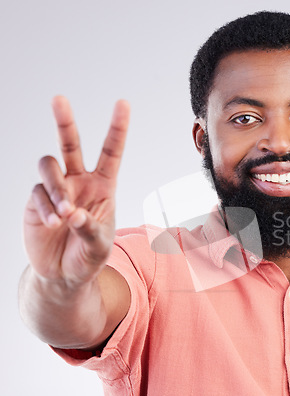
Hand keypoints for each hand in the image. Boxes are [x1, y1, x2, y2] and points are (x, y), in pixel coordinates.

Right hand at [23, 96, 129, 287]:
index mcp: (103, 186)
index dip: (117, 128)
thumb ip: (89, 229)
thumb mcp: (98, 246)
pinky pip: (37, 192)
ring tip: (63, 214)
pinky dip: (45, 207)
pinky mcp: (36, 200)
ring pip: (49, 166)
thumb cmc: (89, 256)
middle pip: (70, 144)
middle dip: (65, 122)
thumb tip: (72, 213)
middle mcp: (79, 181)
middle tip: (59, 99)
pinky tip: (52, 224)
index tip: (123, 103)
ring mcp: (57, 189)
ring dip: (56, 187)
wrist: (64, 273)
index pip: (111, 153)